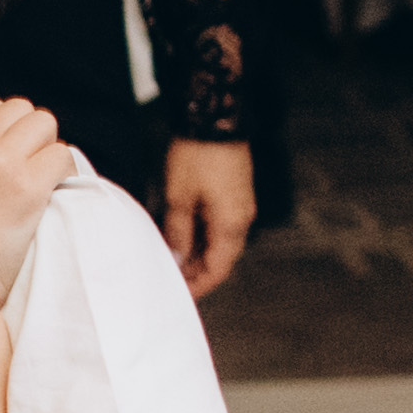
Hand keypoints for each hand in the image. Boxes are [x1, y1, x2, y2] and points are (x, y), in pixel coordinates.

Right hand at [0, 96, 71, 317]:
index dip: (5, 133)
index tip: (9, 160)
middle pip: (20, 110)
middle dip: (30, 137)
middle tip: (29, 172)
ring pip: (45, 124)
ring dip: (48, 151)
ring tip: (41, 185)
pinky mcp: (27, 186)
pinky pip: (63, 156)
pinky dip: (64, 174)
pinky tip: (52, 198)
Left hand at [160, 137, 254, 295]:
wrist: (216, 116)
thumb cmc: (197, 155)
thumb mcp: (179, 198)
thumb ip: (179, 233)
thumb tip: (178, 259)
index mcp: (231, 225)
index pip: (217, 270)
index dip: (198, 286)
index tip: (179, 295)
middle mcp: (241, 219)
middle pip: (221, 258)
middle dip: (196, 271)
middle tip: (170, 278)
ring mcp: (239, 205)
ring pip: (220, 241)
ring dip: (198, 253)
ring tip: (171, 258)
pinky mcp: (234, 193)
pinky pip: (220, 224)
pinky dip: (202, 235)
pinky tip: (181, 235)